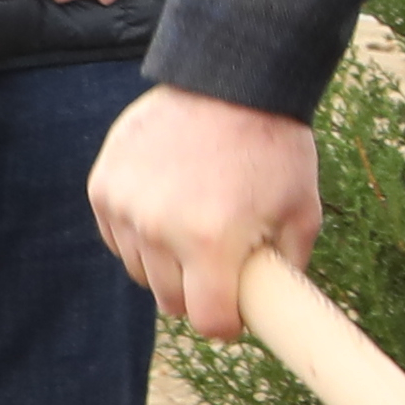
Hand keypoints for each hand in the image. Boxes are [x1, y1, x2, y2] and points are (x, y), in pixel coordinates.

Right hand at [83, 84, 324, 339]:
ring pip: (141, 272)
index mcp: (210, 241)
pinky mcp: (102, 186)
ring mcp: (124, 206)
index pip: (207, 320)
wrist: (228, 81)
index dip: (226, 323)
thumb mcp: (301, 211)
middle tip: (221, 264)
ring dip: (167, 264)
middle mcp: (158, 228)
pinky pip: (118, 239)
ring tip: (196, 227)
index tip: (236, 312)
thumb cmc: (272, 147)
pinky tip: (168, 209)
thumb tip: (273, 308)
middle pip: (171, 301)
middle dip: (198, 292)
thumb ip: (285, 268)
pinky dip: (141, 236)